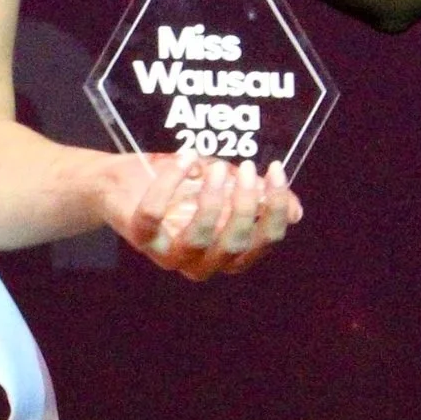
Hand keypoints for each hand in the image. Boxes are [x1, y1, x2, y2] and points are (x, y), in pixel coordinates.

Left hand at [106, 149, 302, 280]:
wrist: (124, 181)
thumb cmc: (181, 186)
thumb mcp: (225, 187)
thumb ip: (257, 197)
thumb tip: (296, 212)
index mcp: (229, 251)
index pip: (263, 242)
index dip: (274, 210)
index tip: (276, 171)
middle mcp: (202, 263)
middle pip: (235, 245)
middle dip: (244, 205)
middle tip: (247, 167)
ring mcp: (170, 255)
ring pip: (199, 239)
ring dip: (211, 201)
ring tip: (216, 167)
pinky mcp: (141, 238)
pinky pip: (155, 215)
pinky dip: (169, 183)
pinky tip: (184, 157)